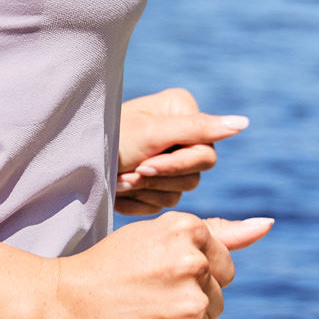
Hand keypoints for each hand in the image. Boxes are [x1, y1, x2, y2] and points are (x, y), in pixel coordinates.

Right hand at [48, 213, 272, 318]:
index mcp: (187, 230)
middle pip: (217, 293)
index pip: (222, 263)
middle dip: (188, 297)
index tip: (155, 273)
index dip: (188, 272)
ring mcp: (190, 307)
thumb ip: (217, 232)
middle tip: (143, 294)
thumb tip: (268, 223)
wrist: (58, 306)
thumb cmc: (106, 267)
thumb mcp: (155, 237)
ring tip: (139, 315)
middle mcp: (194, 265)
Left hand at [116, 88, 247, 215]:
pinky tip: (118, 190)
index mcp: (184, 113)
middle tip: (129, 173)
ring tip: (120, 180)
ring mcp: (168, 161)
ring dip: (145, 191)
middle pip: (193, 176)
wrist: (74, 163)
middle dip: (157, 178)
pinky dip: (138, 202)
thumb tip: (243, 123)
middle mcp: (181, 136)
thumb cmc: (111, 139)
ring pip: (178, 193)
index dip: (176, 164)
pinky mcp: (155, 184)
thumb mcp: (154, 134)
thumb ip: (199, 129)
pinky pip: (161, 205)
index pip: (205, 153)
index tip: (146, 164)